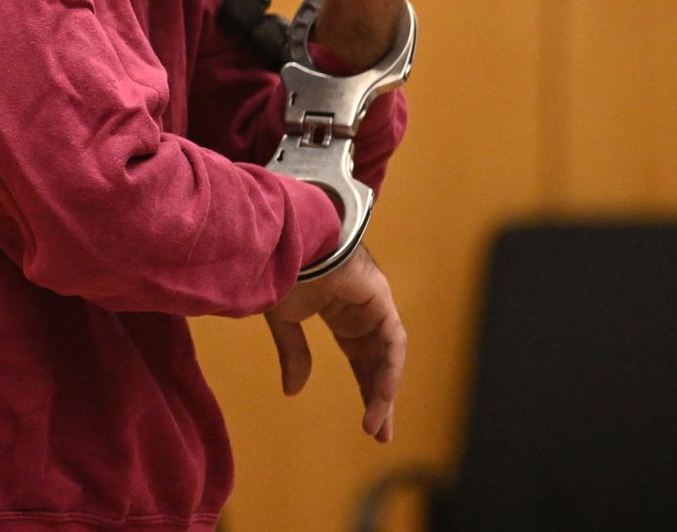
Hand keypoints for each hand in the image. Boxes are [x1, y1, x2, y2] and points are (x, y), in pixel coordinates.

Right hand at [264, 242, 405, 441]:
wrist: (286, 241)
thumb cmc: (283, 270)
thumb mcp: (286, 322)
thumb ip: (295, 354)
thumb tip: (293, 391)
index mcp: (342, 314)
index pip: (361, 360)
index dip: (365, 391)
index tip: (368, 425)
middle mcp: (363, 312)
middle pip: (378, 363)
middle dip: (379, 399)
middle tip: (380, 434)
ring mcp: (374, 304)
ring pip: (388, 356)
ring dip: (384, 391)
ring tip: (376, 425)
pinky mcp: (380, 298)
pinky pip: (392, 341)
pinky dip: (389, 369)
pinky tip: (381, 396)